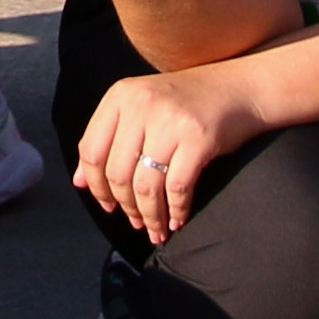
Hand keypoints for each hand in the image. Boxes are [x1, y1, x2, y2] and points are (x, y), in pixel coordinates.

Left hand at [73, 60, 256, 241]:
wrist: (240, 89)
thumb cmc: (187, 104)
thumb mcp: (142, 110)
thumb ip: (108, 140)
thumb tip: (79, 183)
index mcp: (120, 95)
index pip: (90, 150)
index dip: (96, 186)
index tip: (108, 206)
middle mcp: (140, 104)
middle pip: (117, 173)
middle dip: (126, 207)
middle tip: (136, 223)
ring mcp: (169, 121)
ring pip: (145, 186)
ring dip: (150, 216)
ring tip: (156, 230)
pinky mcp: (198, 138)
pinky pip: (177, 188)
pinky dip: (176, 211)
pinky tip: (178, 220)